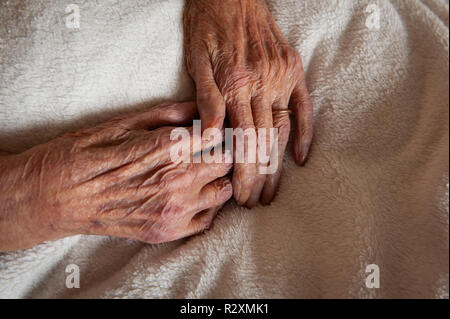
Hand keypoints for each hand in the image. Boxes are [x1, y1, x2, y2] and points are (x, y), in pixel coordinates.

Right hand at [0, 102, 231, 251]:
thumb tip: (198, 106)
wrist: (57, 196)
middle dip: (224, 152)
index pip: (220, 136)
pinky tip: (196, 195)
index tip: (219, 126)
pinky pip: (207, 220)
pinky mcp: (166, 231)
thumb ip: (167, 114)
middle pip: (227, 163)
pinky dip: (209, 206)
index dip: (223, 128)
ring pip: (224, 192)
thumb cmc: (85, 153)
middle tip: (214, 146)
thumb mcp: (124, 122)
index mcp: (168, 148)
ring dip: (220, 179)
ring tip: (206, 171)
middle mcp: (177, 181)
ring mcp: (173, 210)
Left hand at [184, 0, 312, 206]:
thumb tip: (209, 135)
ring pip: (283, 130)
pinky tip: (301, 157)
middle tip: (255, 202)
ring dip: (279, 164)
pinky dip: (305, 132)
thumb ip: (206, 98)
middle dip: (260, 177)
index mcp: (235, 84)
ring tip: (274, 191)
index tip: (241, 197)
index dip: (243, 172)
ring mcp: (282, 76)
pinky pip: (303, 106)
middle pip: (264, 142)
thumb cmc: (207, 25)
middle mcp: (263, 83)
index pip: (242, 140)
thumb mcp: (197, 59)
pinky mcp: (293, 69)